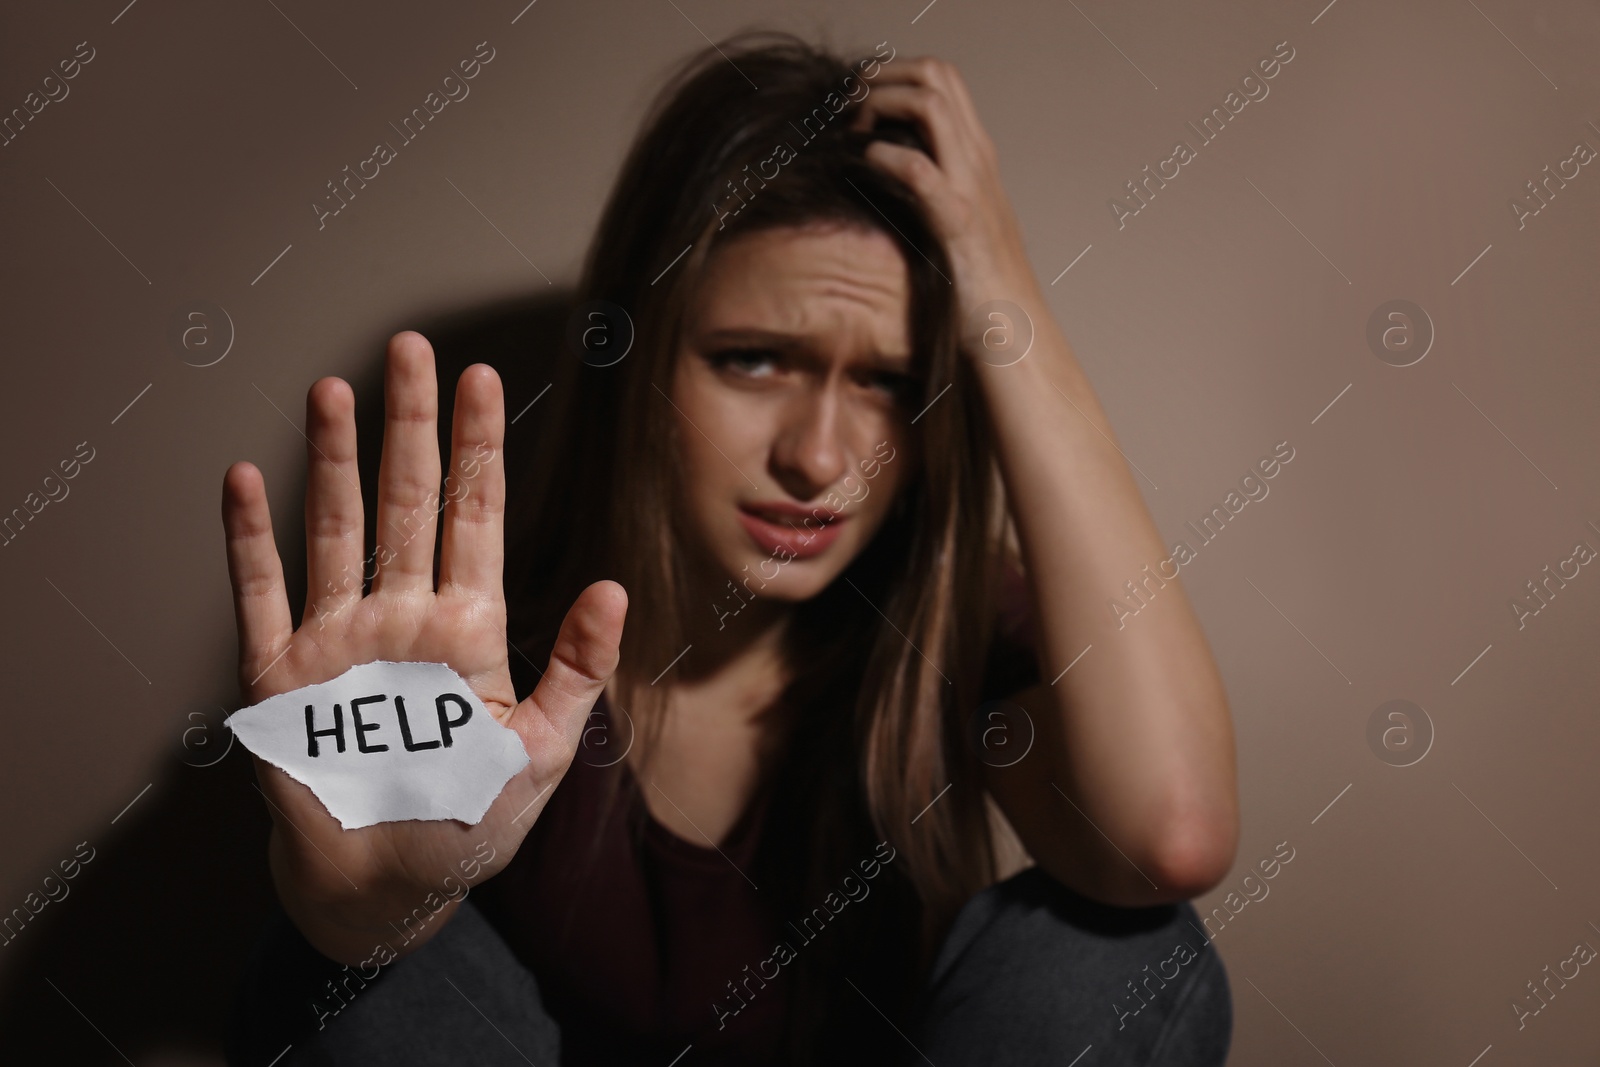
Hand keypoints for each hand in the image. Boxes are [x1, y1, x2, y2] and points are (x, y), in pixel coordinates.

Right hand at [221, 331, 626, 962]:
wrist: (387, 889)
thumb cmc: (469, 825)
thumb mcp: (542, 751)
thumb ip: (577, 669)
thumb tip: (614, 587)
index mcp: (469, 629)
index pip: (475, 517)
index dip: (478, 449)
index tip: (483, 380)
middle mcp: (402, 617)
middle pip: (407, 501)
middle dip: (410, 424)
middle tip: (410, 349)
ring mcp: (340, 641)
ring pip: (335, 529)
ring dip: (332, 460)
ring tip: (332, 389)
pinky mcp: (282, 679)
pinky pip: (261, 596)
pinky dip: (249, 540)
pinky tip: (245, 479)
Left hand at [851, 57, 1042, 334]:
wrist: (1016, 334)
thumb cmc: (978, 287)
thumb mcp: (954, 223)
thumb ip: (930, 191)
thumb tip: (882, 171)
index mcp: (977, 157)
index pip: (943, 79)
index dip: (896, 74)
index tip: (858, 102)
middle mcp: (978, 160)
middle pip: (937, 74)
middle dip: (884, 76)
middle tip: (847, 106)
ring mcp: (972, 187)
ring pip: (929, 103)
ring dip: (880, 104)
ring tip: (851, 131)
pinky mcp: (958, 223)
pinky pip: (917, 168)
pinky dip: (883, 157)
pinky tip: (864, 167)